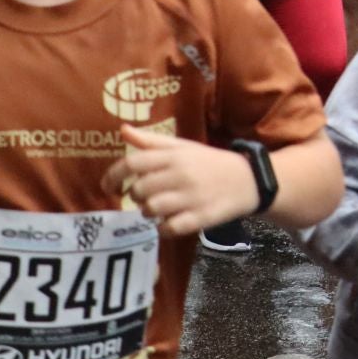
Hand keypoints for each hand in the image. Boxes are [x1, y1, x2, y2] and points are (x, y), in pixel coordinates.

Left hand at [103, 125, 258, 235]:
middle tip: (145, 197)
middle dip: (136, 197)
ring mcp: (191, 198)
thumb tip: (123, 129)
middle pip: (140, 190)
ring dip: (149, 213)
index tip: (108, 187)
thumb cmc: (209, 163)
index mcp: (174, 156)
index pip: (133, 163)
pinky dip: (163, 229)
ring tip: (158, 209)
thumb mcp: (182, 147)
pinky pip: (169, 228)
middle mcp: (181, 175)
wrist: (249, 180)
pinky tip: (170, 223)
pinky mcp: (201, 218)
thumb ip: (151, 141)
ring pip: (151, 210)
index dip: (114, 176)